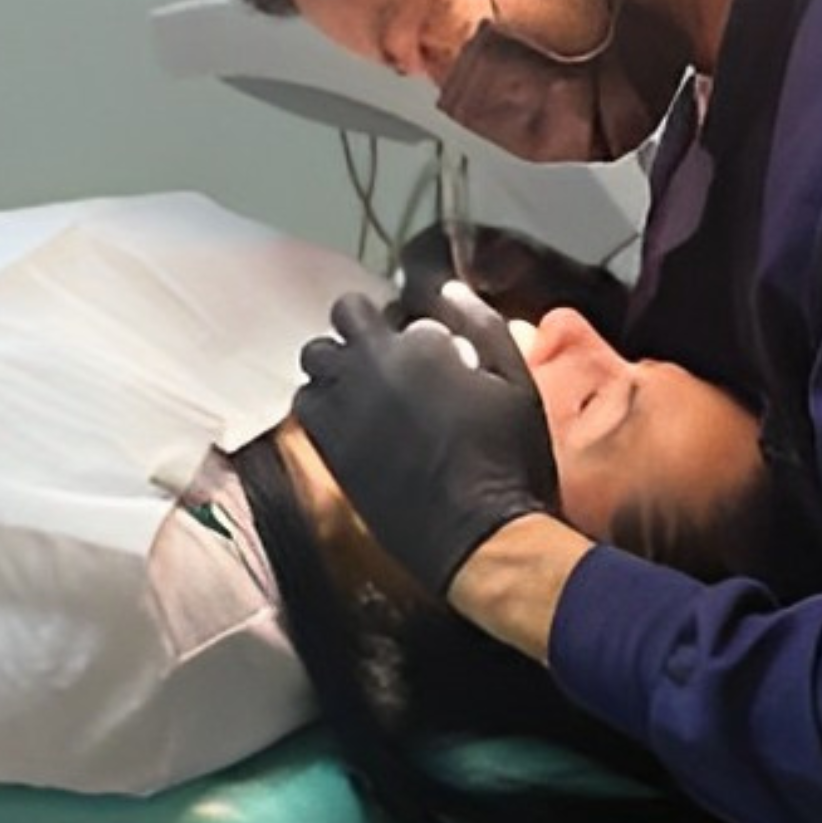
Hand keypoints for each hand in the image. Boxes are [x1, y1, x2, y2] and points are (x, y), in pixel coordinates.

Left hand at [294, 281, 559, 598]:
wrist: (479, 533)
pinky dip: (323, 403)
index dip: (387, 320)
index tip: (409, 340)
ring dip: (336, 367)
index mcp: (413, 345)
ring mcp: (342, 408)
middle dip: (357, 333)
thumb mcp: (516, 380)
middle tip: (385, 360)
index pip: (367, 306)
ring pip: (314, 362)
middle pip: (336, 324)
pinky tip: (354, 421)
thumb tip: (447, 288)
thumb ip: (481, 324)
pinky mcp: (329, 448)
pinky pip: (305, 406)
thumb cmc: (508, 457)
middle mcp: (367, 368)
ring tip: (367, 390)